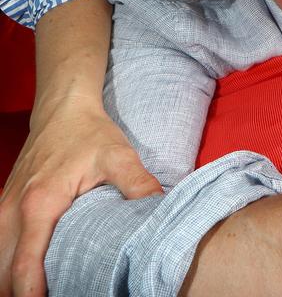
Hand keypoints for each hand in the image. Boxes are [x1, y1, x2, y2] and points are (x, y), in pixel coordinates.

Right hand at [0, 97, 161, 295]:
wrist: (62, 110)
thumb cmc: (89, 134)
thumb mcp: (119, 156)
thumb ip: (138, 186)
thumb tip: (160, 212)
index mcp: (39, 204)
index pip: (25, 266)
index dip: (33, 295)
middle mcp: (12, 212)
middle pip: (3, 273)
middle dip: (22, 293)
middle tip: (61, 295)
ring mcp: (3, 211)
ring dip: (13, 281)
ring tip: (48, 290)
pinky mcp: (3, 210)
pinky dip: (10, 266)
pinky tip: (34, 274)